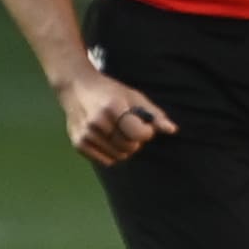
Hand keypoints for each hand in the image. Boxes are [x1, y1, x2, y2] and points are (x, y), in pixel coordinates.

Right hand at [57, 69, 177, 166]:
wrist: (76, 86)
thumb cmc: (110, 91)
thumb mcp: (134, 96)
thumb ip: (154, 115)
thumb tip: (172, 130)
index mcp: (113, 107)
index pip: (139, 134)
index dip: (146, 132)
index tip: (143, 124)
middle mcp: (98, 122)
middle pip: (130, 147)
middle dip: (135, 140)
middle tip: (128, 127)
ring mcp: (86, 134)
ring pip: (120, 156)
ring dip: (124, 148)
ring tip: (117, 132)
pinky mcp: (79, 144)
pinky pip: (107, 162)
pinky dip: (112, 154)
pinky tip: (107, 139)